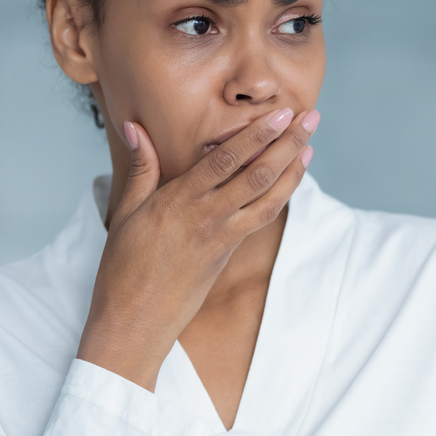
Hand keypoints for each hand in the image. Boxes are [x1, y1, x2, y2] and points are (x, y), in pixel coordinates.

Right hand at [76, 107, 318, 389]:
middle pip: (258, 174)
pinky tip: (290, 180)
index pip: (227, 159)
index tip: (282, 113)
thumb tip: (134, 126)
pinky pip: (260, 220)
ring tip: (310, 145)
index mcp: (180, 201)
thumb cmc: (123, 267)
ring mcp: (222, 237)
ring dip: (293, 171)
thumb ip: (140, 167)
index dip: (258, 135)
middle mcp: (207, 217)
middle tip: (312, 118)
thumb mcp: (126, 211)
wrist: (134, 322)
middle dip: (288, 144)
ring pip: (268, 199)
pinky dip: (280, 196)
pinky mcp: (227, 254)